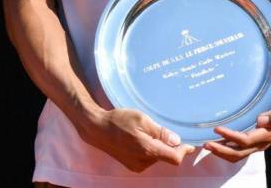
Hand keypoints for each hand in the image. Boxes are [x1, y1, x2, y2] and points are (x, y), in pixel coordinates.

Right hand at [79, 108, 193, 172]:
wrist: (96, 128)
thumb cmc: (117, 120)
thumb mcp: (141, 119)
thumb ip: (160, 131)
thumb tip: (177, 140)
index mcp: (147, 150)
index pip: (174, 157)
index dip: (184, 151)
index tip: (189, 144)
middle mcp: (143, 162)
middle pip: (166, 157)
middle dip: (167, 145)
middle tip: (157, 130)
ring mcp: (137, 165)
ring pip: (156, 158)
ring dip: (156, 147)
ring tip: (142, 133)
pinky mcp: (131, 165)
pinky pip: (147, 159)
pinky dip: (148, 150)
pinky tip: (136, 140)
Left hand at [204, 112, 270, 161]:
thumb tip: (260, 121)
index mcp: (263, 137)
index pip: (245, 140)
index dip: (230, 136)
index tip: (216, 129)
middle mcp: (258, 145)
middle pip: (238, 152)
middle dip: (221, 150)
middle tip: (206, 145)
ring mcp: (254, 147)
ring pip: (237, 155)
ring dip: (221, 153)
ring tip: (207, 146)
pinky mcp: (250, 146)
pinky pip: (237, 152)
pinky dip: (225, 151)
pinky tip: (216, 145)